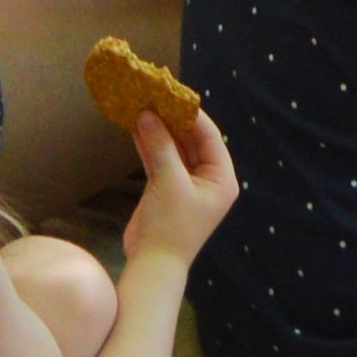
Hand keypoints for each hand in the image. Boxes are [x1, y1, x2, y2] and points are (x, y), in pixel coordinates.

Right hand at [122, 97, 239, 267]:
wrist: (153, 263)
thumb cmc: (171, 225)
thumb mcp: (169, 181)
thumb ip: (161, 145)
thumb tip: (147, 114)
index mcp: (221, 178)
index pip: (209, 136)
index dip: (191, 114)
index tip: (171, 93)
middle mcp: (207, 178)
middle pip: (191, 140)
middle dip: (172, 119)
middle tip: (153, 95)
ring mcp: (185, 183)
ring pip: (173, 148)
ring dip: (158, 129)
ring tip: (140, 104)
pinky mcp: (165, 188)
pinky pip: (159, 159)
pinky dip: (148, 144)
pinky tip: (135, 126)